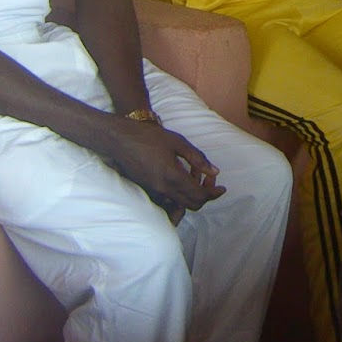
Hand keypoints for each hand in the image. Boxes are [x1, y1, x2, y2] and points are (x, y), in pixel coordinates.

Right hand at [98, 118, 223, 218]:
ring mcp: (154, 192)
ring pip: (181, 203)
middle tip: (209, 177)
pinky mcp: (147, 190)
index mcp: (172, 176)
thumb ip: (197, 158)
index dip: (213, 193)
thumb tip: (215, 172)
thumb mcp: (178, 142)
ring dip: (192, 193)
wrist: (120, 139)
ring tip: (195, 173)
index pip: (199, 195)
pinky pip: (169, 199)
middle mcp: (163, 189)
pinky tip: (182, 176)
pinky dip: (180, 193)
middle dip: (205, 194)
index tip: (222, 187)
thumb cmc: (149, 137)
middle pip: (192, 204)